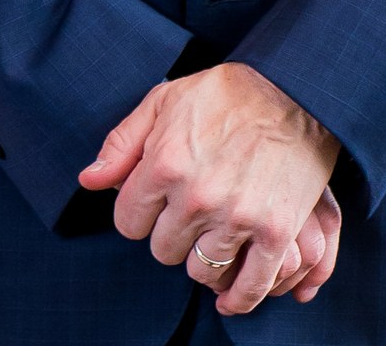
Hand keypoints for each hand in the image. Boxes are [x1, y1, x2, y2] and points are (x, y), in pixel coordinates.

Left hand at [78, 62, 340, 314]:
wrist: (296, 88)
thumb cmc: (227, 92)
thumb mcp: (165, 99)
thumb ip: (123, 143)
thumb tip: (89, 181)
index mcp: (165, 163)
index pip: (128, 223)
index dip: (140, 213)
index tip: (157, 202)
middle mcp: (197, 195)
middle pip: (163, 250)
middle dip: (172, 233)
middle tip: (192, 211)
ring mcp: (237, 217)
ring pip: (200, 271)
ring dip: (204, 258)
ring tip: (214, 235)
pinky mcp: (275, 231)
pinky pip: (248, 287)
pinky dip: (238, 297)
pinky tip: (230, 294)